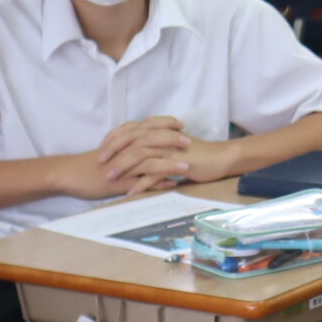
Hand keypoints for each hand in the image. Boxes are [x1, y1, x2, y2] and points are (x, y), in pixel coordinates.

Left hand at [97, 117, 237, 190]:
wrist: (220, 158)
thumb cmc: (195, 155)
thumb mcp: (172, 147)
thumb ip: (155, 147)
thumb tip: (136, 154)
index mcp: (159, 131)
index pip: (131, 129)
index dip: (115, 137)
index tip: (102, 147)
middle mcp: (162, 137)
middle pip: (132, 139)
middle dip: (114, 150)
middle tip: (101, 162)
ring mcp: (169, 150)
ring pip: (141, 154)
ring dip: (124, 166)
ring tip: (111, 178)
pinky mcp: (177, 164)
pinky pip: (155, 173)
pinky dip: (142, 183)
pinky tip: (131, 192)